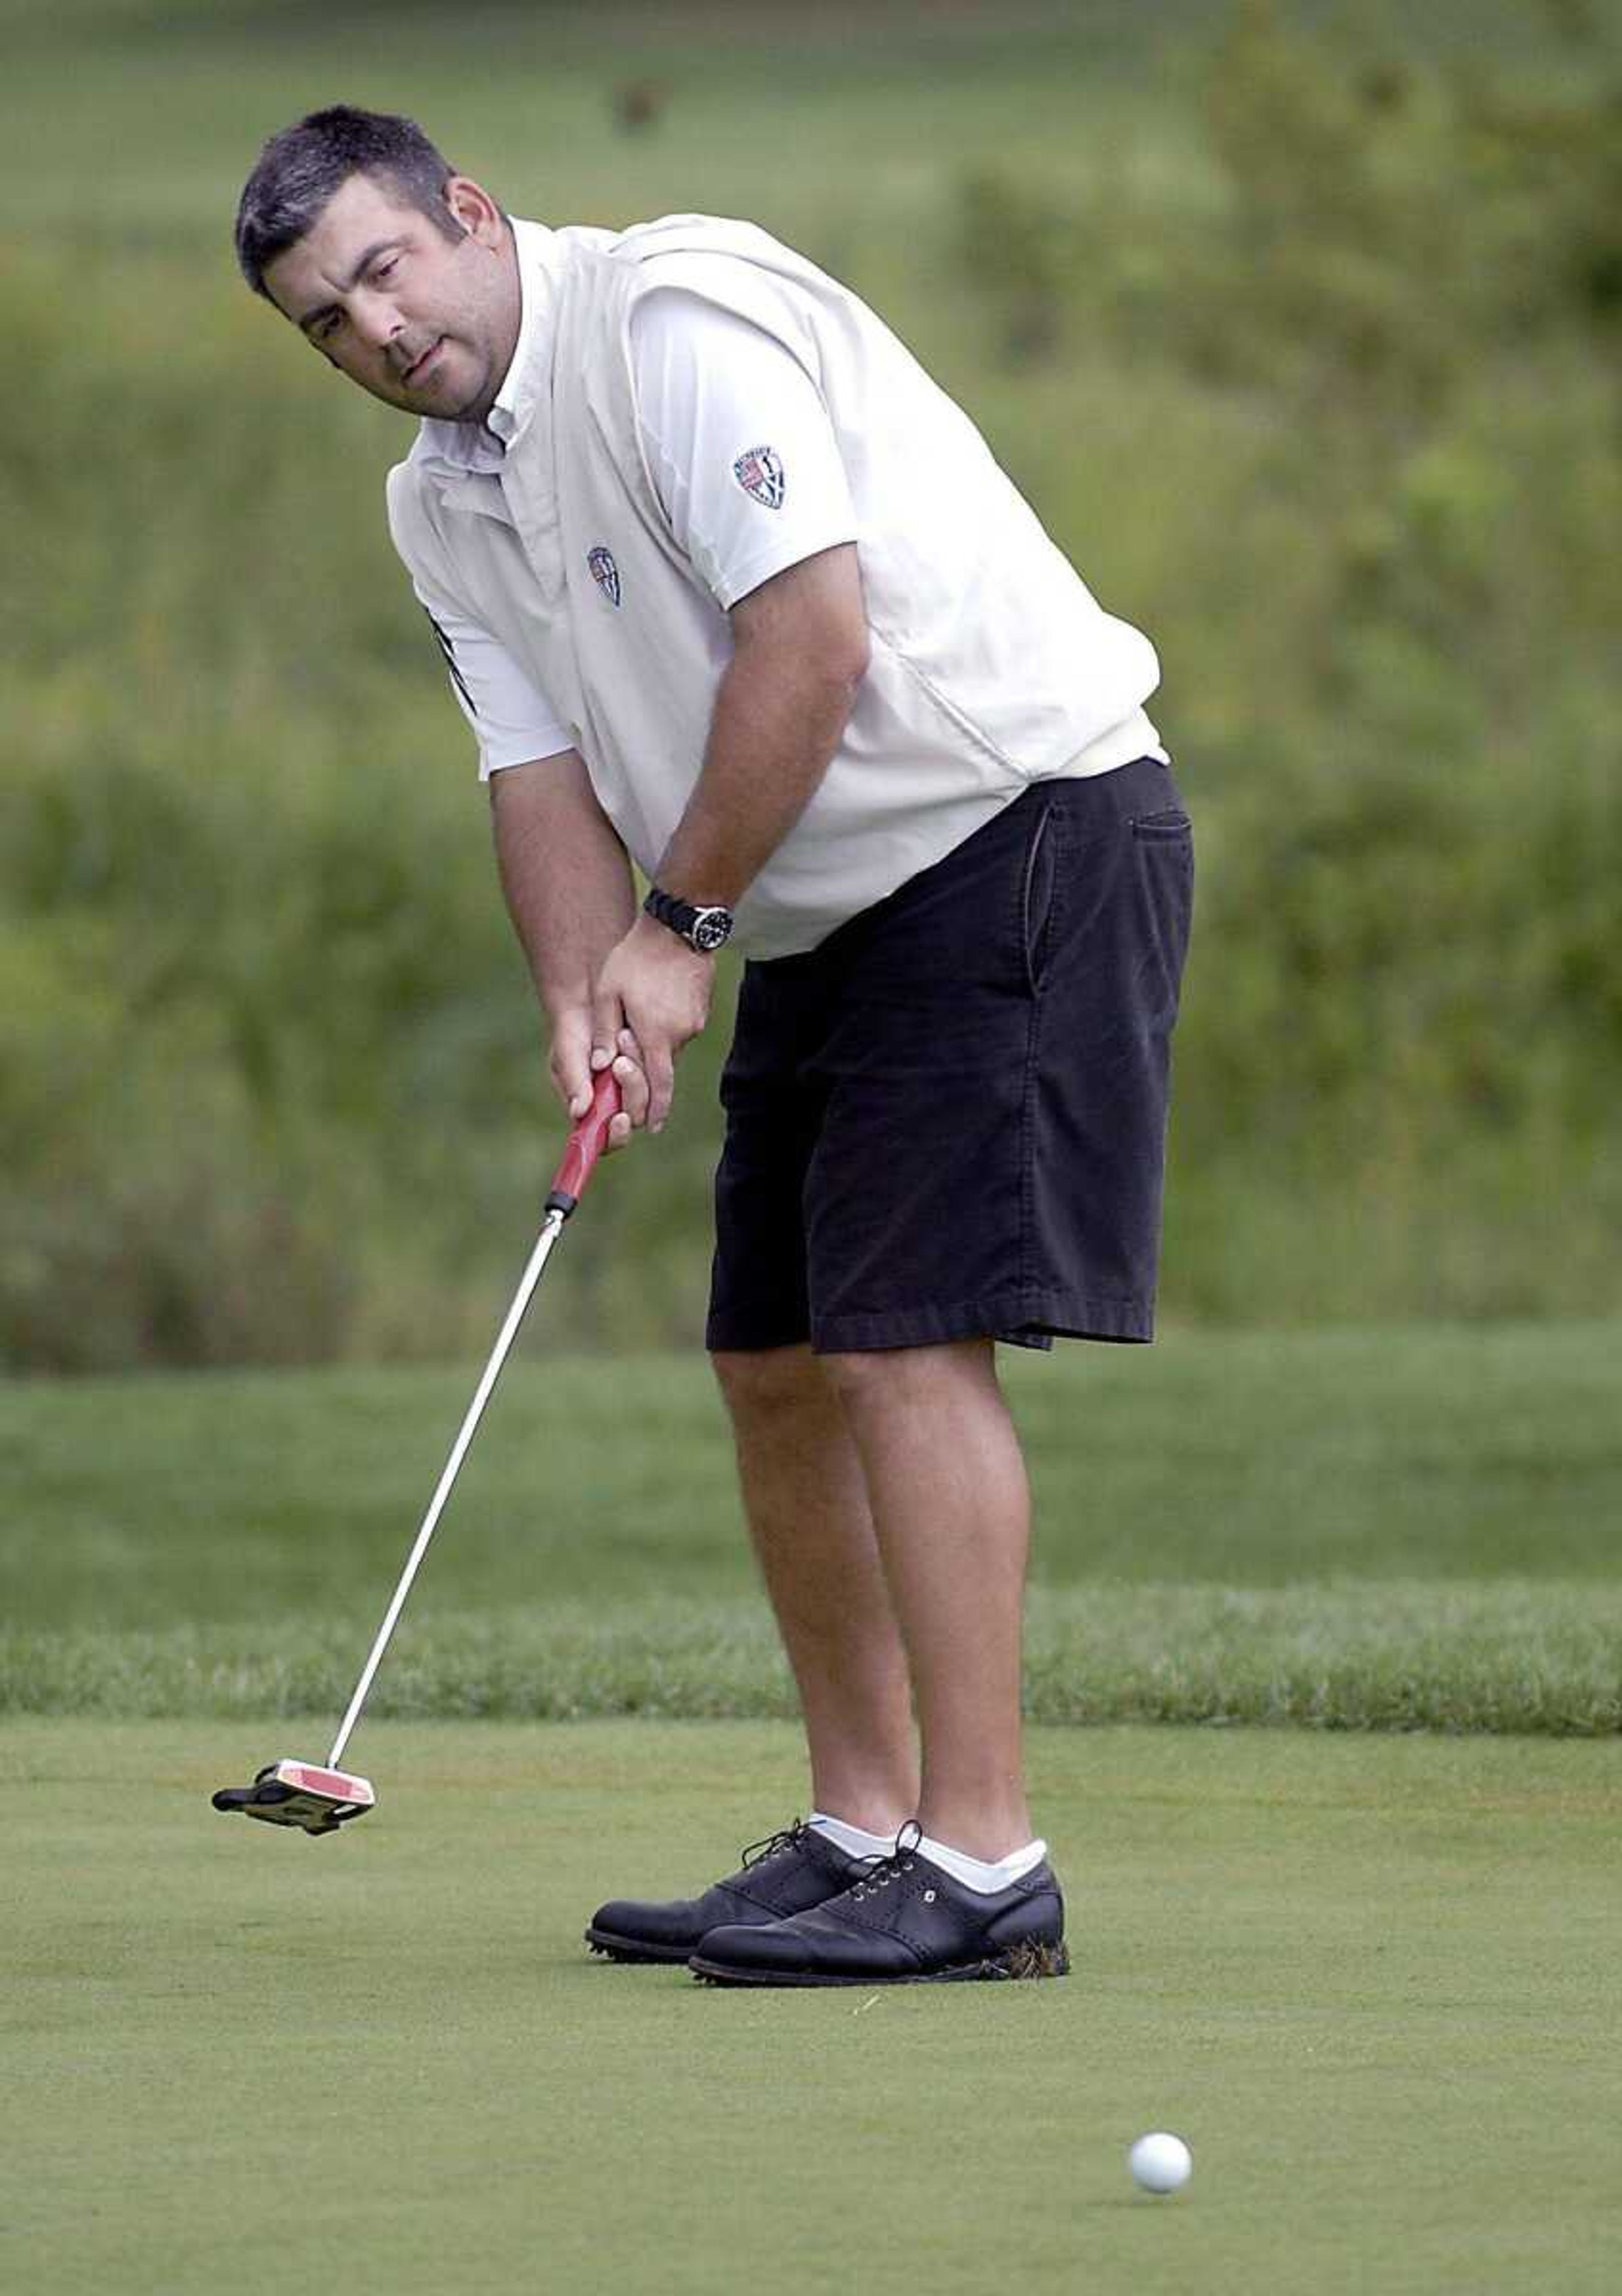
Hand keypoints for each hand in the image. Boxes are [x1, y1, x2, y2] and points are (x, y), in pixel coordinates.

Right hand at [549, 1005, 643, 1150]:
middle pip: (633, 1115)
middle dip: (631, 1090)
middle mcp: (612, 1102)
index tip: (620, 1117)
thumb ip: (573, 1082)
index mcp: (589, 1110)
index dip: (615, 1136)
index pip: (605, 1139)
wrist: (587, 1000)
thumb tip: (578, 1112)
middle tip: (620, 1061)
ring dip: (638, 1069)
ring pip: (648, 1093)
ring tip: (623, 1036)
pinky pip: (656, 1070)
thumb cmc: (570, 1032)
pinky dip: (645, 1054)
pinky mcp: (648, 1067)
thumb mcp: (567, 1055)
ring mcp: (631, 1085)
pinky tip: (629, 1032)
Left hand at [590, 913, 714, 1131]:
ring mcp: (693, 1023)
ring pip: (670, 1050)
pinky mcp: (700, 1012)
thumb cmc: (637, 958)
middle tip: (630, 1076)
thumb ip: (604, 1032)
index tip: (648, 1127)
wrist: (678, 927)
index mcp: (655, 1034)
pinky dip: (664, 1031)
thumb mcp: (608, 993)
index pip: (658, 1085)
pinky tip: (652, 1007)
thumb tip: (601, 1068)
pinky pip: (679, 1032)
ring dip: (652, 1048)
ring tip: (634, 1022)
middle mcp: (680, 1035)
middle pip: (663, 1071)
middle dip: (647, 1081)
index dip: (654, 1110)